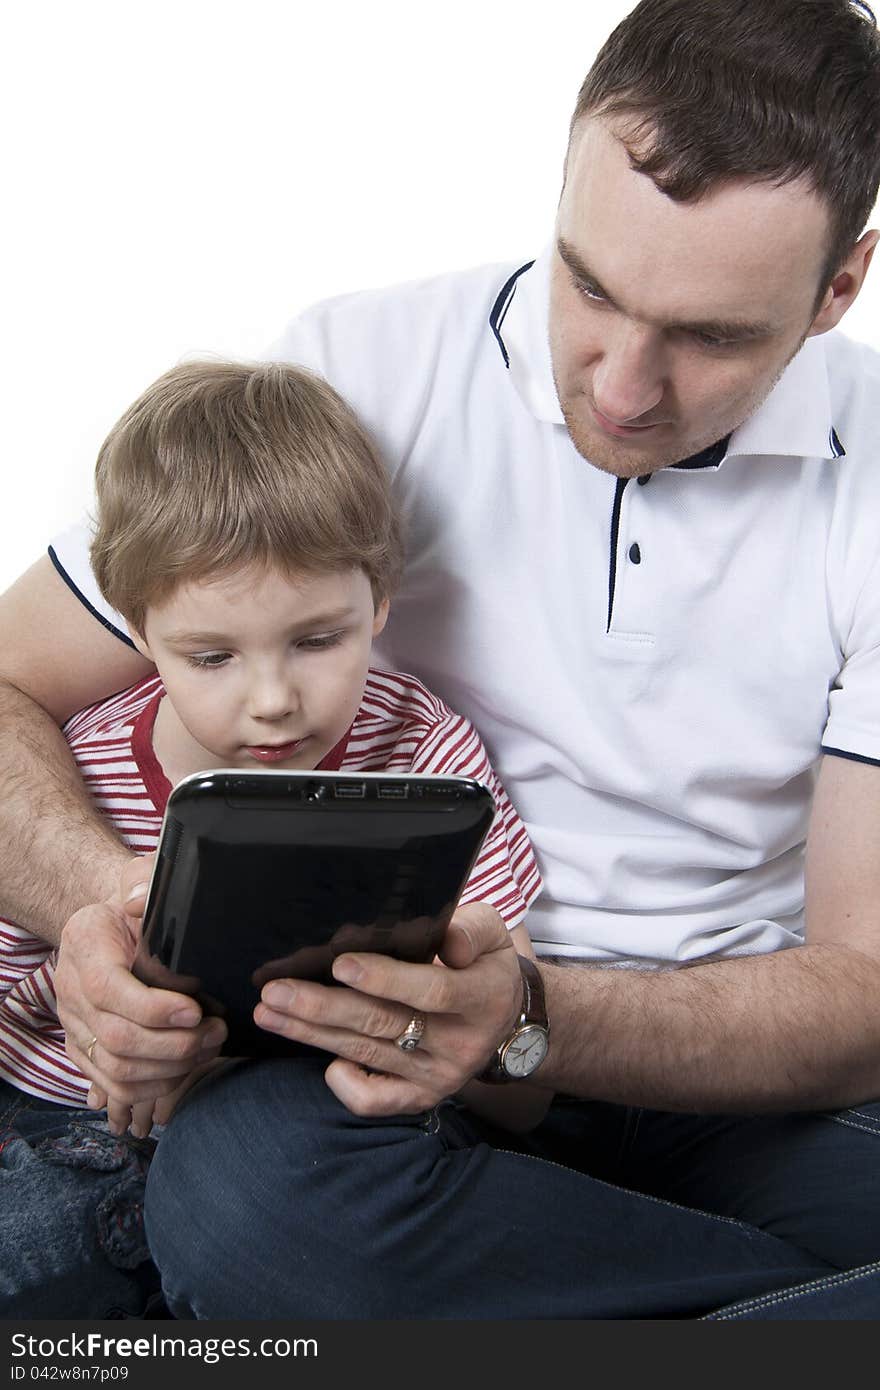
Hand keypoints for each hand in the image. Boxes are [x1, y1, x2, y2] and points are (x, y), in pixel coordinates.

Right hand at [56, 854, 227, 1134]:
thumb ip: (144, 880)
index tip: (196, 1009)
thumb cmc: (140, 903)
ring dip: (170, 1068)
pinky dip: (154, 1087)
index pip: (107, 988)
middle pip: (116, 1037)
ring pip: (117, 1069)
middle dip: (174, 1044)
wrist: (115, 924)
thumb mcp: (142, 876)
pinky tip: (185, 1069)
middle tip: (216, 1031)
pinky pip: (115, 1085)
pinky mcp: (86, 1051)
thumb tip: (140, 902)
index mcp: (83, 942)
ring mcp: (75, 1024)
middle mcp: (70, 989)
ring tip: (208, 1046)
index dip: (153, 1007)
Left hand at [253, 903, 522, 1115]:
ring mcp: (436, 1075)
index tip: (340, 962)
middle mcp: (457, 1043)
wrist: (507, 1022)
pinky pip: (375, 1100)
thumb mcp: (493, 935)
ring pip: (365, 1053)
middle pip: (382, 1025)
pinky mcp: (420, 1096)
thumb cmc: (486, 965)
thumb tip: (444, 937)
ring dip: (312, 1033)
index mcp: (479, 997)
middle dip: (323, 1007)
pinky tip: (322, 1058)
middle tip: (276, 991)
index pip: (429, 991)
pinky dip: (344, 1084)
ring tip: (270, 1012)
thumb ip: (470, 930)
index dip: (384, 979)